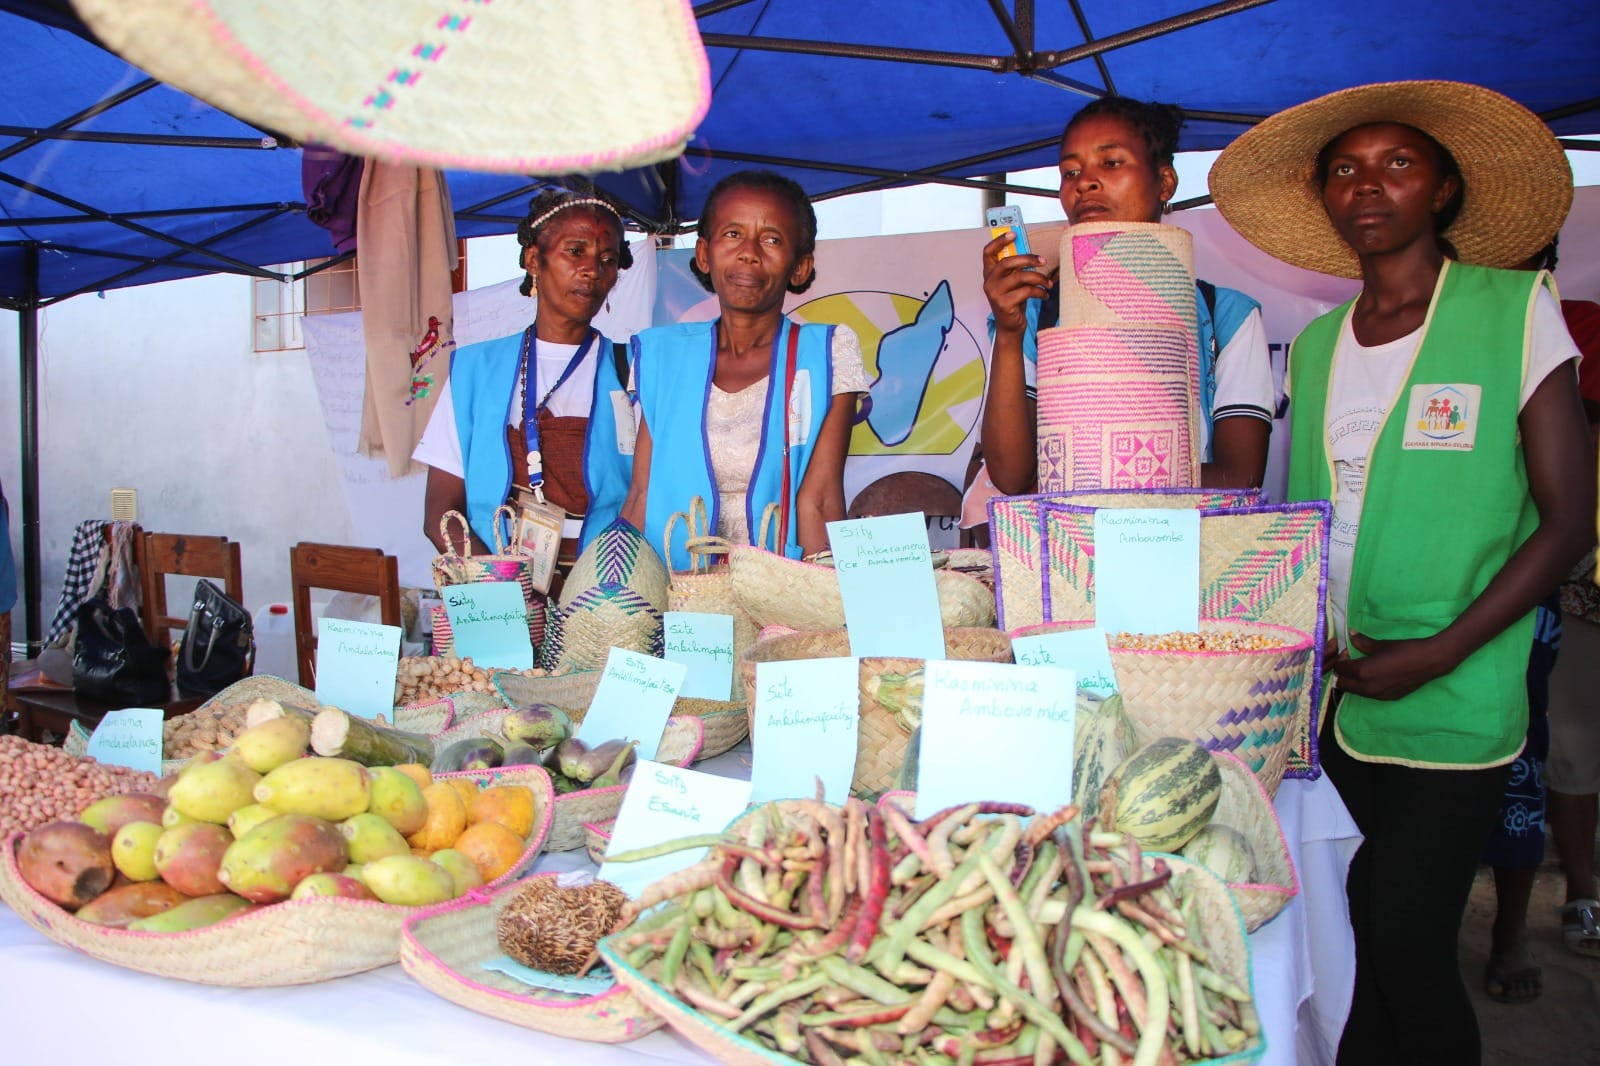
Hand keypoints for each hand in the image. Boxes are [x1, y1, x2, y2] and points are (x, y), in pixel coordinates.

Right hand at [981, 233, 1049, 336]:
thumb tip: (1033, 255)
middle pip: (1007, 262)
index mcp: (989, 273)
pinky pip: (1026, 291)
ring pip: (1020, 277)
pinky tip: (1045, 295)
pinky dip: (1040, 292)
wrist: (1010, 327)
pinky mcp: (1004, 304)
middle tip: (1043, 260)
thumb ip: (1017, 269)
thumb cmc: (1014, 301)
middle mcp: (989, 282)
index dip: (999, 241)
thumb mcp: (1013, 283)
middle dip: (1028, 259)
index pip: (988, 252)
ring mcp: (995, 293)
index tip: (1013, 233)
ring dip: (1039, 278)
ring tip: (1048, 283)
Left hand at [1330, 631, 1457, 701]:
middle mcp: (1367, 687)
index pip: (1340, 669)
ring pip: (1355, 691)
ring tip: (1365, 668)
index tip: (1349, 652)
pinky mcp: (1388, 698)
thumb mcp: (1380, 644)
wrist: (1429, 661)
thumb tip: (1351, 634)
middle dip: (1344, 673)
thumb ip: (1362, 642)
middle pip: (1343, 684)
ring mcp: (1378, 695)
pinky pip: (1369, 694)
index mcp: (1363, 672)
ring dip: (1354, 681)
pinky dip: (1366, 686)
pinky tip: (1377, 675)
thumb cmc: (1404, 650)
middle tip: (1353, 662)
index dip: (1342, 659)